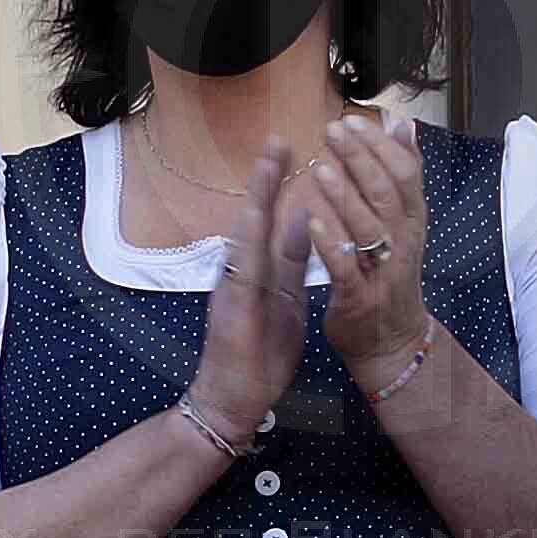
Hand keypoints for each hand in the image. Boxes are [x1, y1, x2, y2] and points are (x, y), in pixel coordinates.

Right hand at [183, 136, 316, 444]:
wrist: (233, 400)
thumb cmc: (259, 355)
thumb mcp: (287, 300)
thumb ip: (292, 261)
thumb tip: (304, 218)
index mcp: (259, 271)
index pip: (272, 220)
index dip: (279, 185)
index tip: (288, 148)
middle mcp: (241, 272)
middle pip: (254, 217)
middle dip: (266, 178)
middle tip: (277, 138)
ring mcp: (233, 287)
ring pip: (245, 234)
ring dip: (256, 196)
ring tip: (267, 163)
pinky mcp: (232, 306)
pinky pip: (244, 267)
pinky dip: (251, 240)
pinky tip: (257, 215)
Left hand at [304, 114, 434, 371]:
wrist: (391, 342)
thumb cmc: (388, 276)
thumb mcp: (402, 224)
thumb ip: (400, 176)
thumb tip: (403, 124)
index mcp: (412, 222)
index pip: (406, 174)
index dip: (381, 146)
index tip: (354, 120)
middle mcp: (403, 242)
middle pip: (387, 193)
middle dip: (361, 160)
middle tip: (333, 130)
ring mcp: (383, 271)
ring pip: (368, 227)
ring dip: (345, 196)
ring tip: (319, 167)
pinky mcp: (359, 298)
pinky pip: (346, 268)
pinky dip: (331, 243)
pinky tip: (311, 221)